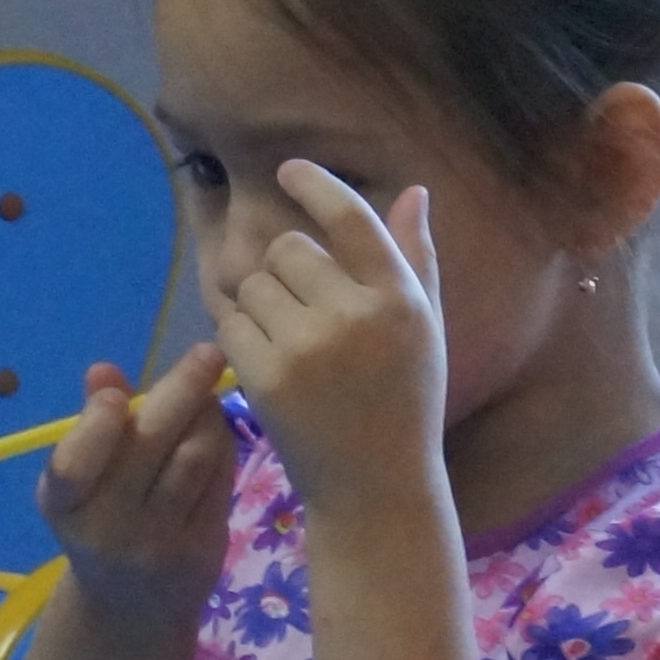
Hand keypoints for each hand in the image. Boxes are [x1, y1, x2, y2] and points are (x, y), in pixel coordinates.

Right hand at [33, 340, 242, 637]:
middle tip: (208, 353)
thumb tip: (103, 371)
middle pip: (151, 448)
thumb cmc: (100, 523)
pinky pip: (219, 482)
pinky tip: (218, 427)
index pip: (73, 465)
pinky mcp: (203, 549)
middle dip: (181, 392)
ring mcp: (159, 542)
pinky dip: (222, 446)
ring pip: (194, 459)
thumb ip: (92, 427)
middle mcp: (107, 527)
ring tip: (208, 390)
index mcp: (63, 505)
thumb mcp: (78, 484)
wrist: (132, 607)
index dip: (97, 426)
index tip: (117, 392)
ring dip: (207, 415)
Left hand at [218, 164, 448, 532]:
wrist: (378, 489)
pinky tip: (272, 368)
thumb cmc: (406, 404)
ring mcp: (310, 346)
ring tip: (293, 346)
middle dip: (286, 270)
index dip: (314, 184)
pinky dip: (243, 338)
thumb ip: (417, 260)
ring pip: (254, 283)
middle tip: (305, 313)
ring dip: (261, 304)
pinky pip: (233, 322)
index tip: (288, 170)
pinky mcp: (268, 376)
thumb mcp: (426, 331)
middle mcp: (358, 315)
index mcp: (401, 300)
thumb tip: (415, 191)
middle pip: (287, 248)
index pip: (349, 217)